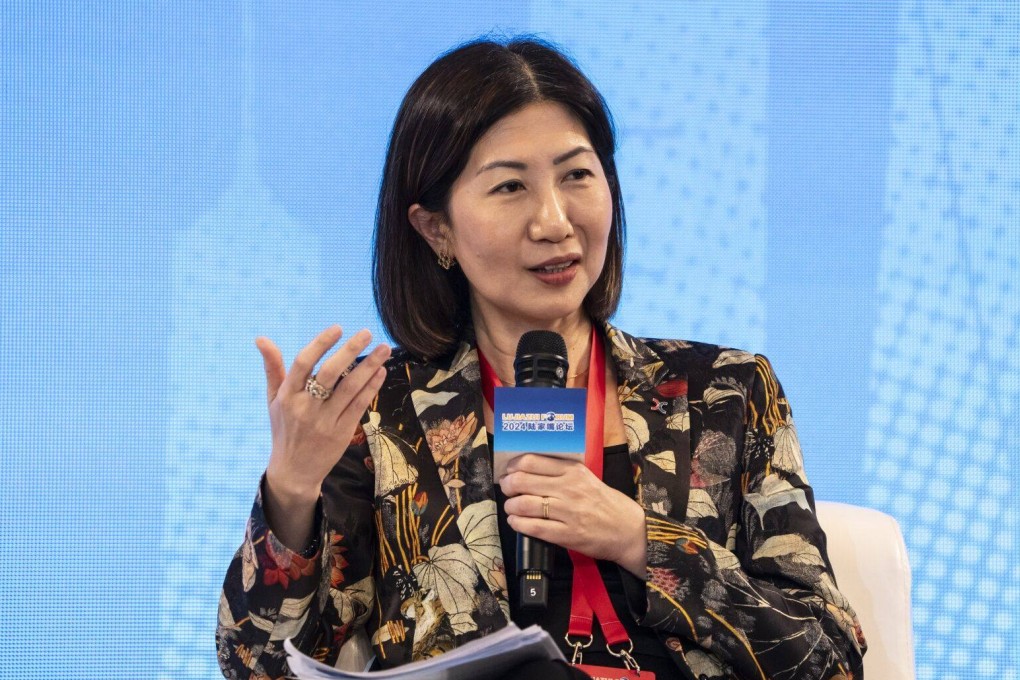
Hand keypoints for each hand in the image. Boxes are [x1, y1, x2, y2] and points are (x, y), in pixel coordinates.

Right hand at [257, 326, 389, 548]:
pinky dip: (371, 387)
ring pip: (350, 389)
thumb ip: (272, 368)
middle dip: (350, 350)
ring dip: (370, 366)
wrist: (294, 471)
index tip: (338, 328)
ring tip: (385, 349)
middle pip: (330, 374)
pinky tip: (381, 372)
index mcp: (287, 396)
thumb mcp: (273, 399)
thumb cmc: (284, 429)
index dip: (321, 344)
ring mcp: (325, 421)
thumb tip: (261, 338)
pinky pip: (359, 406)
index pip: (303, 363)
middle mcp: (305, 407)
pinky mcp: (341, 433)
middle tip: (368, 333)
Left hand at [499, 454, 646, 576]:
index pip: (531, 461)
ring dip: (511, 506)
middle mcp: (568, 488)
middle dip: (507, 485)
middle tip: (506, 489)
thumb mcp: (586, 478)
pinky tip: (516, 522)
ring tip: (511, 507)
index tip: (509, 471)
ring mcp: (567, 512)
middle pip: (522, 481)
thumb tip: (527, 469)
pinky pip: (533, 527)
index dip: (512, 466)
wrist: (628, 530)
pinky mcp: (567, 535)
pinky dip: (518, 524)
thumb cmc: (605, 502)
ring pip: (524, 504)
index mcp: (573, 471)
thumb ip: (561, 472)